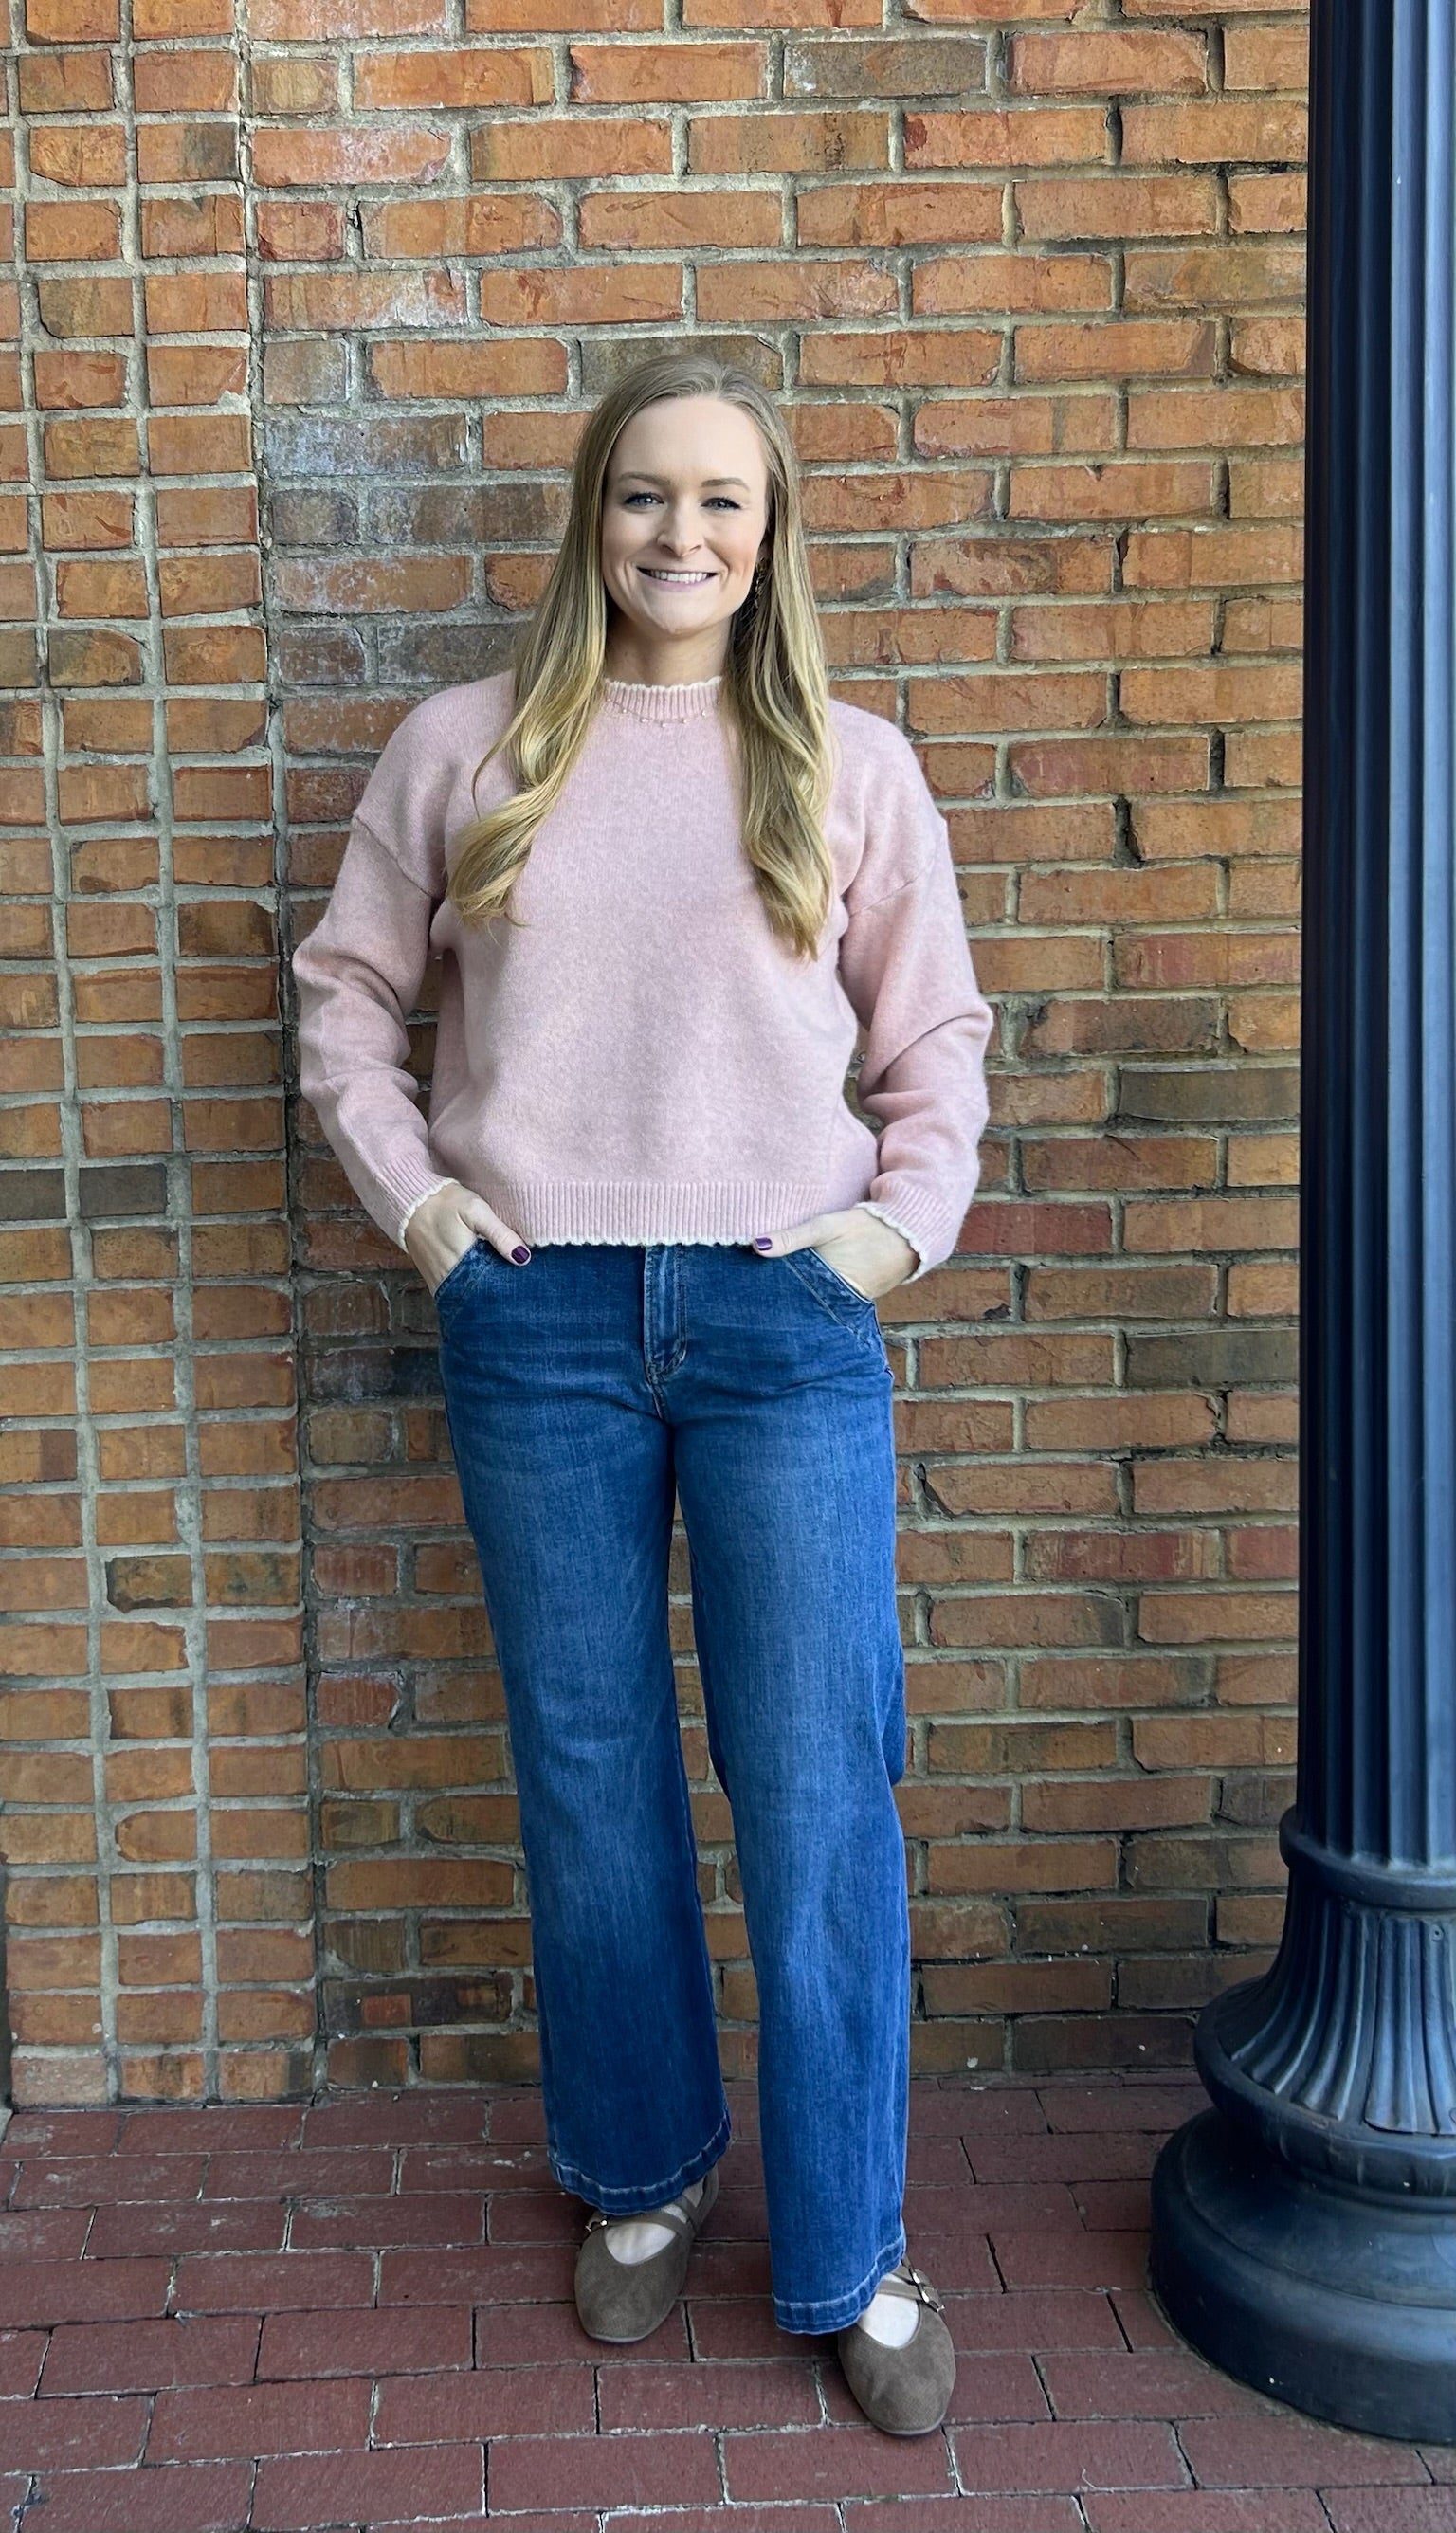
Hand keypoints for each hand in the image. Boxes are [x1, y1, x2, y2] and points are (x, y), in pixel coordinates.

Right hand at [405, 1182, 531, 1297]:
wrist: (410, 1202)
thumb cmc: (444, 1203)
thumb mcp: (476, 1211)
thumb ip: (499, 1234)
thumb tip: (523, 1258)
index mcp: (464, 1265)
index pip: (495, 1287)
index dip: (511, 1283)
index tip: (525, 1278)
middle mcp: (450, 1280)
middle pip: (482, 1295)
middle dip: (499, 1290)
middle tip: (517, 1280)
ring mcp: (440, 1283)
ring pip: (469, 1295)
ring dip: (484, 1290)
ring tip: (501, 1279)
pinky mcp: (433, 1280)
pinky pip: (456, 1291)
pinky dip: (469, 1287)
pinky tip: (481, 1277)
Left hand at [750, 1205, 918, 1301]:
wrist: (908, 1235)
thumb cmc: (866, 1227)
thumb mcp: (827, 1226)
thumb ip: (793, 1237)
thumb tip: (756, 1246)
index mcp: (825, 1283)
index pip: (787, 1293)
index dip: (767, 1291)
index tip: (744, 1290)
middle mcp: (834, 1299)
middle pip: (797, 1302)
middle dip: (778, 1299)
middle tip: (748, 1297)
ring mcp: (845, 1302)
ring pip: (811, 1303)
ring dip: (794, 1298)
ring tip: (765, 1298)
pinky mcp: (853, 1299)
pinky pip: (826, 1301)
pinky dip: (812, 1297)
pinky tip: (796, 1293)